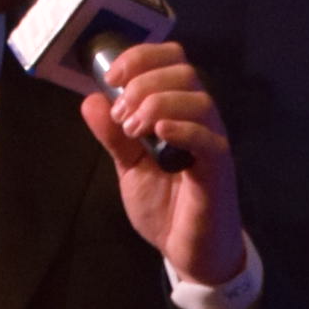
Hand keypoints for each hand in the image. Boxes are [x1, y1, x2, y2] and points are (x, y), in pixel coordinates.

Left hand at [80, 41, 242, 289]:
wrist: (188, 251)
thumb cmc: (165, 206)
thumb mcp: (129, 167)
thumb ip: (112, 135)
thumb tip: (90, 100)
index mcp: (179, 111)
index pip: (171, 60)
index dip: (140, 57)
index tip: (111, 76)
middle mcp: (200, 120)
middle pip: (184, 71)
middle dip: (143, 84)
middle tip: (122, 117)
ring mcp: (212, 142)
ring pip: (198, 99)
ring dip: (157, 105)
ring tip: (134, 131)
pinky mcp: (218, 169)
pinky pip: (207, 138)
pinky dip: (181, 128)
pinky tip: (158, 134)